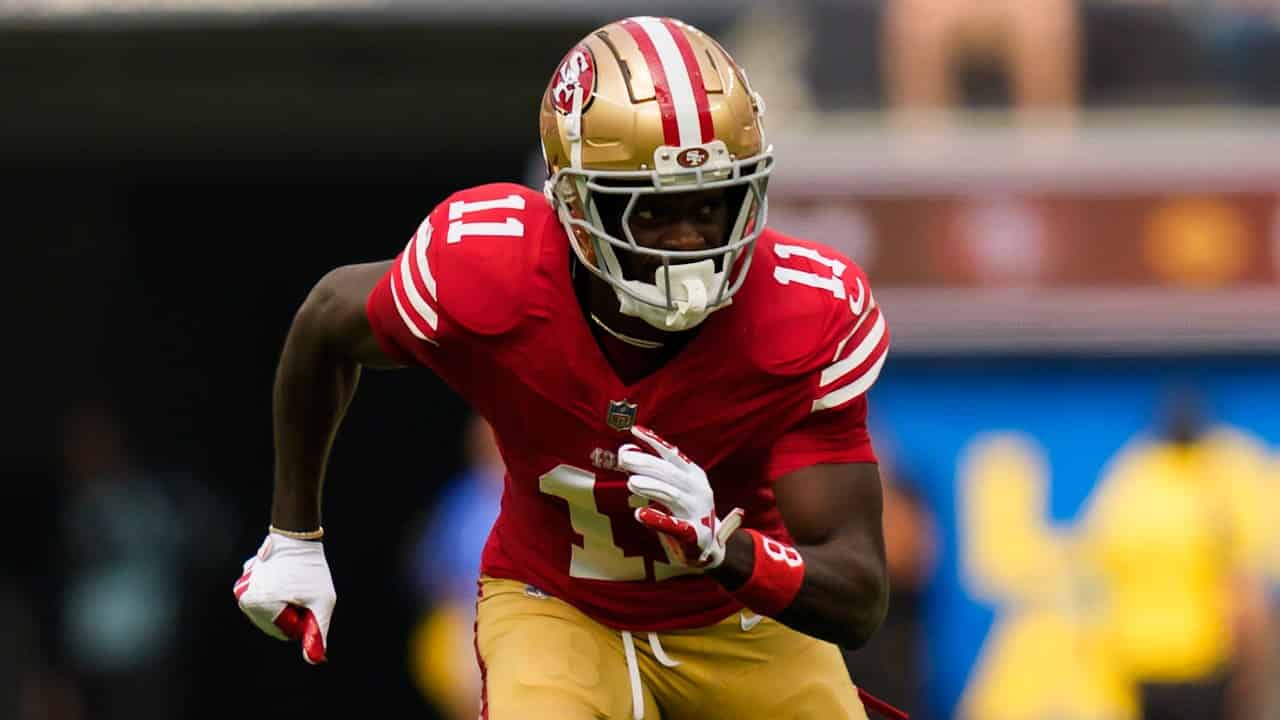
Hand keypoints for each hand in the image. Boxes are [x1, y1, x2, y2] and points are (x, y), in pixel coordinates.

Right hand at [233, 531, 334, 663]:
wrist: (298, 535)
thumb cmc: (312, 569)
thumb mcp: (321, 603)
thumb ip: (318, 633)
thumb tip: (316, 660)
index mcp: (259, 605)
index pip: (285, 632)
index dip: (303, 619)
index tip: (309, 600)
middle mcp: (244, 598)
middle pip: (275, 622)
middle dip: (293, 612)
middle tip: (303, 592)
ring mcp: (242, 587)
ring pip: (270, 611)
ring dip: (285, 603)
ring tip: (294, 583)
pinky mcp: (245, 578)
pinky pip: (265, 595)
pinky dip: (277, 591)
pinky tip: (284, 576)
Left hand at [619, 425, 743, 568]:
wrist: (708, 550)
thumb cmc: (684, 512)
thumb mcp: (672, 487)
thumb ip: (652, 472)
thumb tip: (626, 451)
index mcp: (693, 474)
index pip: (672, 454)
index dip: (654, 441)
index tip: (634, 430)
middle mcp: (698, 489)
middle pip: (670, 472)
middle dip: (646, 463)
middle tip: (623, 458)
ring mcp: (697, 512)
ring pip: (672, 495)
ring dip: (652, 486)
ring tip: (631, 482)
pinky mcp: (694, 535)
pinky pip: (674, 526)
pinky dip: (658, 519)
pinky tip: (640, 513)